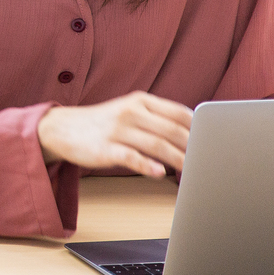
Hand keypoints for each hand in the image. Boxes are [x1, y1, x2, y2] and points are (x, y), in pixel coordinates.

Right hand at [37, 92, 192, 176]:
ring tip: (192, 172)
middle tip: (207, 162)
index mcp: (140, 101)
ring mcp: (116, 130)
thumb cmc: (102, 123)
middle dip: (194, 148)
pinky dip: (148, 166)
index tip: (213, 143)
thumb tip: (194, 135)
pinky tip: (160, 174)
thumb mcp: (130, 111)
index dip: (200, 129)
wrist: (60, 128)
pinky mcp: (104, 148)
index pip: (180, 113)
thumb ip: (158, 119)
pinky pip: (131, 157)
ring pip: (157, 145)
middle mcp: (130, 112)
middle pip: (173, 131)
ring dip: (178, 161)